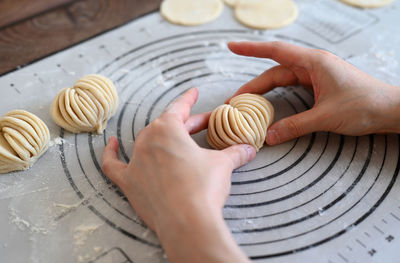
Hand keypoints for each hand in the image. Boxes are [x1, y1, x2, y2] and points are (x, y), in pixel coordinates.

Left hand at [102, 88, 252, 262]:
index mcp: (168, 130)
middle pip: (166, 125)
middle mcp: (147, 141)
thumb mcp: (222, 165)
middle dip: (186, 123)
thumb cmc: (202, 188)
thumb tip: (248, 149)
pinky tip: (112, 144)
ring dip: (159, 137)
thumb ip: (235, 153)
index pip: (179, 108)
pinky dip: (110, 153)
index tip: (193, 92)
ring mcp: (135, 161)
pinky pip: (113, 164)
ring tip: (172, 136)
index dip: (189, 99)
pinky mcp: (128, 182)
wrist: (187, 222)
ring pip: (145, 141)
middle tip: (203, 124)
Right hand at [228, 41, 399, 144]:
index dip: (251, 49)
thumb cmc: (365, 105)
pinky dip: (278, 95)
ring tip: (247, 103)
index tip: (232, 46)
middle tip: (235, 99)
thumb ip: (294, 126)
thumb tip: (269, 136)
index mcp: (313, 62)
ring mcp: (316, 75)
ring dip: (264, 91)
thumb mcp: (325, 117)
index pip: (275, 51)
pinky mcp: (320, 86)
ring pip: (282, 80)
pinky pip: (292, 87)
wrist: (390, 110)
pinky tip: (270, 104)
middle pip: (275, 71)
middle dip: (253, 84)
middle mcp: (312, 65)